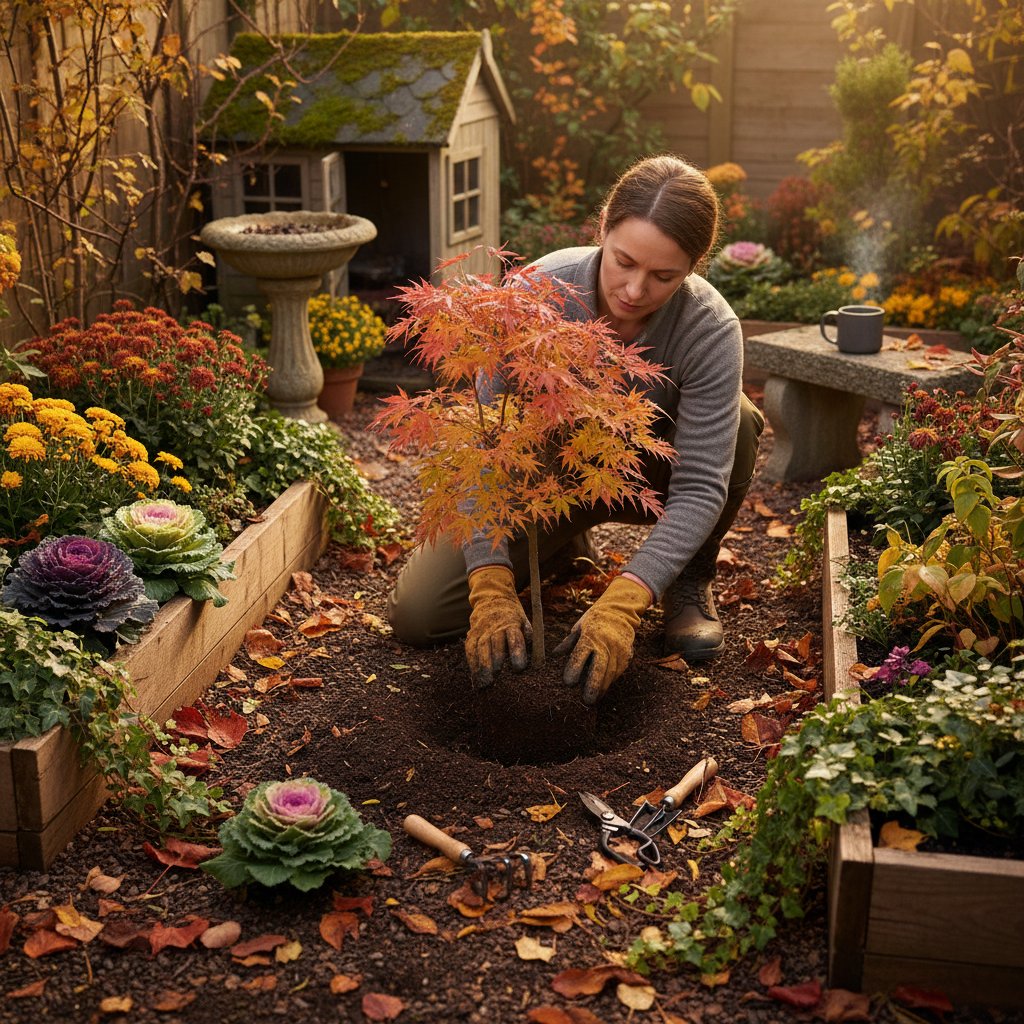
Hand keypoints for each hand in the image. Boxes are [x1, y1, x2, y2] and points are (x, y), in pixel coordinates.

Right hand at [465, 566, 531, 686]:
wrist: (494, 600)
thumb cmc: (514, 619)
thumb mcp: (526, 624)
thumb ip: (529, 641)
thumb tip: (537, 663)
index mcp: (512, 623)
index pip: (514, 638)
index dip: (516, 652)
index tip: (518, 668)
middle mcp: (495, 625)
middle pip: (493, 643)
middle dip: (495, 661)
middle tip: (496, 679)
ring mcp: (482, 629)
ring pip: (480, 647)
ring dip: (482, 665)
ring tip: (485, 683)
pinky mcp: (472, 633)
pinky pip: (470, 649)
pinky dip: (472, 664)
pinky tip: (476, 678)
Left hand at [554, 576, 649, 705]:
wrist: (620, 612)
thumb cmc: (594, 620)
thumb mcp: (579, 628)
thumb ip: (568, 643)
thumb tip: (554, 654)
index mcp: (589, 636)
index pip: (581, 655)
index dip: (574, 669)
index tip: (568, 682)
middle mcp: (605, 644)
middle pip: (599, 669)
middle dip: (593, 686)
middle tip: (586, 700)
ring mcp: (618, 650)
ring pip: (610, 674)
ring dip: (602, 687)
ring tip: (593, 698)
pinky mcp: (627, 655)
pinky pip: (618, 672)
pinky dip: (610, 681)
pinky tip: (602, 688)